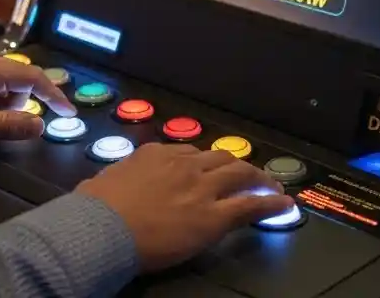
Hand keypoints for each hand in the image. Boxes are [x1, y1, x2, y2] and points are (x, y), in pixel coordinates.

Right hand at [76, 143, 294, 271]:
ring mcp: (201, 188)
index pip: (187, 153)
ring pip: (239, 174)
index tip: (205, 170)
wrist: (105, 226)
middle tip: (246, 174)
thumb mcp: (102, 181)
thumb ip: (116, 178)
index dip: (201, 163)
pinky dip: (270, 202)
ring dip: (257, 178)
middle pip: (219, 158)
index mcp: (155, 154)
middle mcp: (183, 164)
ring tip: (269, 185)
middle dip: (235, 165)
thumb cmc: (96, 207)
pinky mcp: (215, 216)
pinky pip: (251, 204)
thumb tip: (102, 185)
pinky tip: (283, 204)